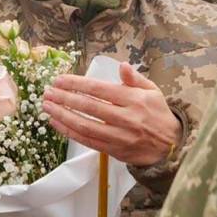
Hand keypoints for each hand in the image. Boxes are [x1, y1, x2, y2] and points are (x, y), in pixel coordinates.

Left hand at [42, 63, 180, 166]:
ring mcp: (119, 136)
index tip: (59, 80)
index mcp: (133, 99)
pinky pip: (87, 141)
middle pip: (88, 107)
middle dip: (64, 98)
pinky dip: (69, 132)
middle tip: (47, 92)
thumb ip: (135, 78)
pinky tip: (56, 123)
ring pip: (85, 126)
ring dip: (62, 115)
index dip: (77, 84)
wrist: (170, 146)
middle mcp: (125, 117)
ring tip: (46, 106)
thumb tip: (122, 65)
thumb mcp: (152, 90)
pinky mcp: (114, 151)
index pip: (99, 89)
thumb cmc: (157, 113)